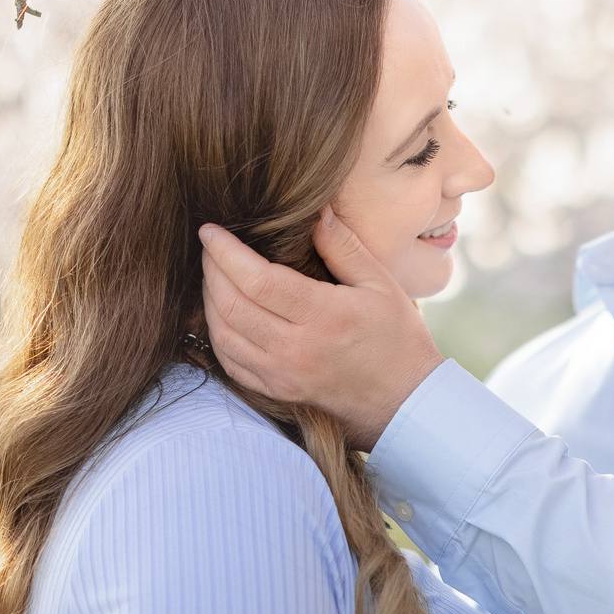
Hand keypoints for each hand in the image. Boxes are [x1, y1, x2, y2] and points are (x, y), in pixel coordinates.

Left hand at [199, 210, 445, 445]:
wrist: (404, 401)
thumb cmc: (397, 339)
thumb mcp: (381, 284)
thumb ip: (344, 247)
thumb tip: (316, 212)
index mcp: (322, 316)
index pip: (257, 279)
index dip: (226, 252)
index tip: (211, 231)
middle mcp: (294, 348)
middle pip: (231, 304)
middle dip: (212, 270)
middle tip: (209, 246)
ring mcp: (281, 374)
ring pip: (222, 333)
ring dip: (209, 300)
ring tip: (213, 274)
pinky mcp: (275, 390)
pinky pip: (229, 361)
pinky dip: (216, 333)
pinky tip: (220, 313)